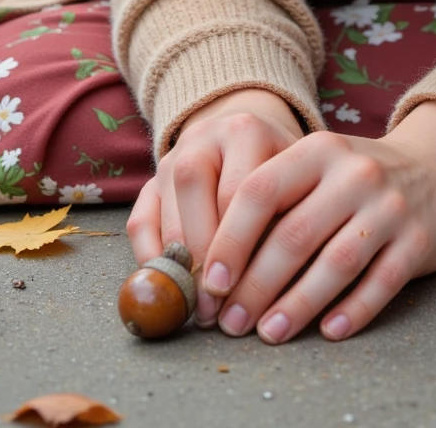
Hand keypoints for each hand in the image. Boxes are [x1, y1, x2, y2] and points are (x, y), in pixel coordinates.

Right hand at [125, 88, 306, 324]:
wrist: (252, 143)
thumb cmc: (284, 179)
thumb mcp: (295, 188)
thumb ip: (285, 224)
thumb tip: (267, 290)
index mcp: (247, 131)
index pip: (238, 188)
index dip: (236, 244)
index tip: (239, 293)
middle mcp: (205, 135)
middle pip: (192, 184)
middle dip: (201, 251)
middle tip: (212, 303)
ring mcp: (174, 155)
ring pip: (163, 202)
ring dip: (176, 259)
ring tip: (193, 305)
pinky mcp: (152, 181)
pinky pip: (140, 219)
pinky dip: (148, 257)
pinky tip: (167, 288)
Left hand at [198, 100, 435, 343]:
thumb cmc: (353, 178)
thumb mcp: (315, 167)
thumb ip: (272, 200)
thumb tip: (213, 262)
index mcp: (317, 150)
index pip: (261, 191)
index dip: (231, 239)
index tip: (210, 281)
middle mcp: (354, 174)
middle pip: (294, 234)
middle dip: (256, 285)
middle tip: (231, 321)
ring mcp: (389, 207)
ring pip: (335, 263)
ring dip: (298, 304)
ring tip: (269, 332)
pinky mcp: (418, 241)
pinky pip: (380, 284)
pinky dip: (352, 311)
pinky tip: (328, 331)